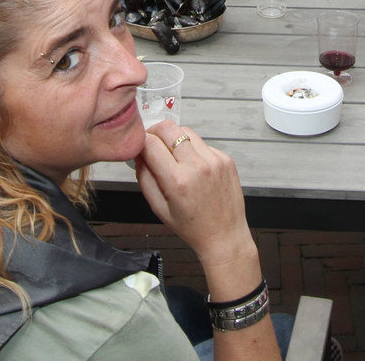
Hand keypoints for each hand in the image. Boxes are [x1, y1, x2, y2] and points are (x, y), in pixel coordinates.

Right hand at [136, 122, 252, 263]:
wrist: (224, 235)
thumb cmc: (193, 227)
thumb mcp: (159, 208)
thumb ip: (145, 178)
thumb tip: (139, 155)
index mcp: (177, 181)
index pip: (151, 143)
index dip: (141, 141)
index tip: (139, 145)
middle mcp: (197, 166)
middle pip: (169, 128)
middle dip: (155, 132)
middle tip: (152, 143)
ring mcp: (214, 160)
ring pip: (186, 131)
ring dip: (174, 139)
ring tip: (173, 157)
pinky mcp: (225, 159)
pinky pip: (202, 144)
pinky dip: (193, 150)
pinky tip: (192, 167)